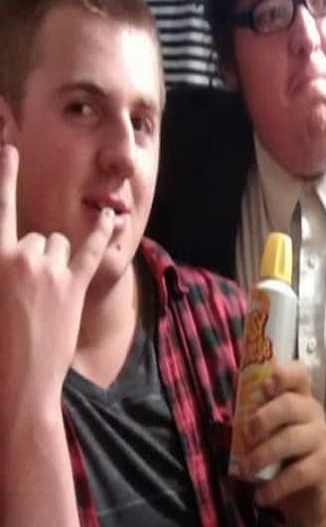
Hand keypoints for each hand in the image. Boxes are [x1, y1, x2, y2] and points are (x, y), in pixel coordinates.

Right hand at [0, 143, 113, 412]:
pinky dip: (103, 234)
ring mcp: (50, 271)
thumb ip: (6, 266)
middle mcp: (21, 257)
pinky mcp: (74, 286)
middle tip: (30, 295)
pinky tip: (113, 217)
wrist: (17, 379)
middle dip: (39, 258)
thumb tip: (17, 252)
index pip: (0, 209)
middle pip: (39, 237)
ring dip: (59, 263)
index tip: (9, 147)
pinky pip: (91, 251)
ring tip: (48, 298)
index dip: (4, 176)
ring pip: (61, 245)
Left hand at [237, 360, 325, 526]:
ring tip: (246, 470)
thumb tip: (222, 419)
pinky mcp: (324, 466)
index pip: (299, 375)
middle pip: (290, 404)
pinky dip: (275, 486)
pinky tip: (261, 495)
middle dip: (262, 419)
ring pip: (292, 439)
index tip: (266, 386)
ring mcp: (321, 439)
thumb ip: (249, 423)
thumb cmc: (279, 460)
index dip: (284, 374)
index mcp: (298, 399)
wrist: (304, 500)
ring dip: (263, 454)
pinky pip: (298, 473)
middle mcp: (314, 414)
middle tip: (246, 437)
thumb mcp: (263, 438)